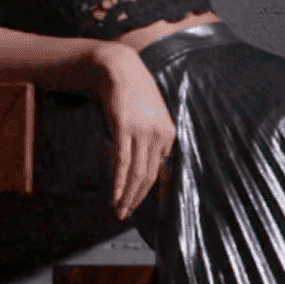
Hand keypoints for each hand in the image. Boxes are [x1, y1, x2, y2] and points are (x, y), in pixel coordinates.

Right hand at [96, 44, 176, 220]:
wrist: (119, 69)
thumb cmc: (133, 94)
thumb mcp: (149, 117)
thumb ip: (151, 139)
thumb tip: (145, 164)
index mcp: (169, 134)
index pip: (159, 170)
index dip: (147, 190)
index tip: (137, 203)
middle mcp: (160, 135)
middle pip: (149, 175)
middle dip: (137, 198)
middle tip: (125, 214)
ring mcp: (143, 132)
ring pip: (137, 173)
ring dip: (127, 195)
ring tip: (119, 210)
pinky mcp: (125, 128)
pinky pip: (122, 162)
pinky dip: (119, 182)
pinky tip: (115, 196)